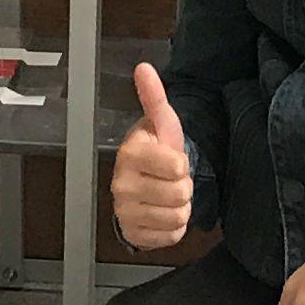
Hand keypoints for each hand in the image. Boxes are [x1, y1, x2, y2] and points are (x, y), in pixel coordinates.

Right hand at [112, 64, 193, 248]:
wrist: (144, 183)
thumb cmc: (155, 152)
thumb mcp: (161, 123)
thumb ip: (154, 96)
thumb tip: (144, 68)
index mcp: (130, 154)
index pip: (176, 166)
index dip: (181, 163)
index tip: (169, 159)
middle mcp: (122, 184)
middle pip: (180, 193)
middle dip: (182, 187)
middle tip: (169, 179)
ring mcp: (125, 211)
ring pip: (178, 216)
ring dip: (179, 207)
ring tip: (166, 194)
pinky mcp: (133, 234)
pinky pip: (171, 236)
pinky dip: (173, 228)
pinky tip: (161, 212)